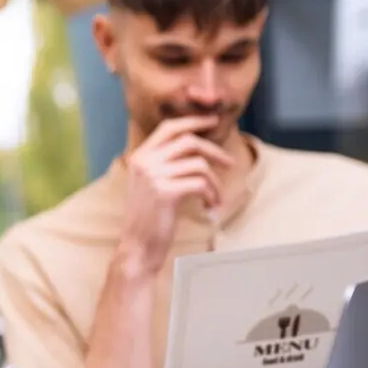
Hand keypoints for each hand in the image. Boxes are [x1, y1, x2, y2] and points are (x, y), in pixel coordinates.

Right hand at [116, 116, 233, 276]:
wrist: (138, 246)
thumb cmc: (149, 217)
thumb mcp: (151, 183)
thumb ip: (165, 162)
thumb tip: (198, 144)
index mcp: (139, 156)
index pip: (169, 127)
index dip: (194, 121)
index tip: (214, 122)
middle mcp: (144, 162)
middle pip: (189, 141)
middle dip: (214, 151)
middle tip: (229, 163)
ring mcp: (153, 176)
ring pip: (199, 165)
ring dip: (215, 183)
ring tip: (215, 197)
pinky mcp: (165, 192)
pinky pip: (201, 184)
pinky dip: (211, 195)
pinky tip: (209, 207)